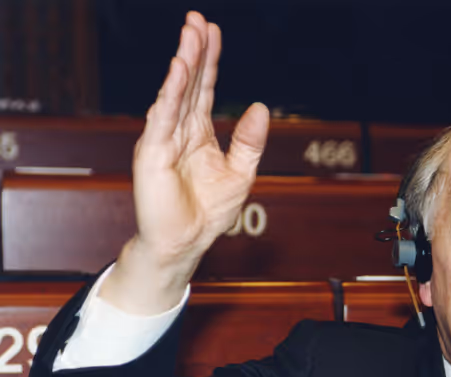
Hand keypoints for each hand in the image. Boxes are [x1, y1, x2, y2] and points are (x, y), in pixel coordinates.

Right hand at [102, 11, 268, 313]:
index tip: (213, 30)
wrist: (186, 242)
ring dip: (183, 63)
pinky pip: (163, 117)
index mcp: (198, 132)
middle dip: (194, 50)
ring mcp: (162, 139)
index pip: (204, 88)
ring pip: (175, 93)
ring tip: (191, 34)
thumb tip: (261, 107)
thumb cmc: (208, 211)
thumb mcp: (241, 172)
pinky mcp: (151, 153)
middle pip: (188, 83)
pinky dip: (171, 92)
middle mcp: (177, 130)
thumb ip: (250, 140)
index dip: (209, 60)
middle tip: (197, 19)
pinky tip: (179, 70)